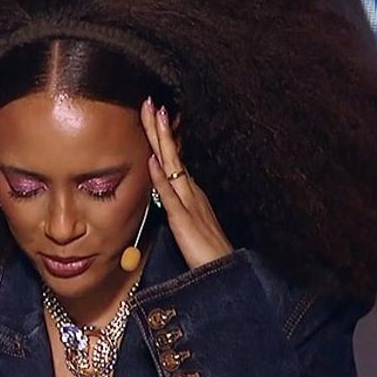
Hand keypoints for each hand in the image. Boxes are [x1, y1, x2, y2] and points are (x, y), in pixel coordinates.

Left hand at [140, 97, 233, 269]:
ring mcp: (189, 204)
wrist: (224, 275)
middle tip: (151, 101)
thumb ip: (176, 206)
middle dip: (160, 127)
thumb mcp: (188, 223)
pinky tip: (154, 160)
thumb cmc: (206, 253)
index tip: (155, 113)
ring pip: (172, 166)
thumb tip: (163, 188)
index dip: (164, 136)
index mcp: (191, 193)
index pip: (174, 158)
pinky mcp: (184, 221)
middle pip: (172, 154)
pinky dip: (161, 177)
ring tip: (155, 115)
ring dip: (162, 140)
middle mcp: (191, 192)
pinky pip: (170, 197)